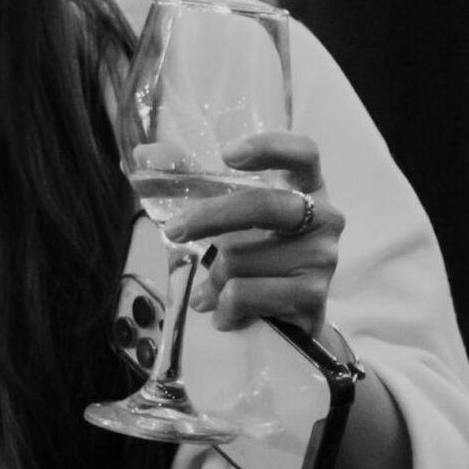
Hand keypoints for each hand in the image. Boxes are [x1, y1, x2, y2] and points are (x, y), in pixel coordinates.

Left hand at [162, 132, 343, 339]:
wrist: (286, 320)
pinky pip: (243, 293)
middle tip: (174, 232)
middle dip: (209, 218)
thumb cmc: (255, 256)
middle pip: (264, 206)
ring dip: (213, 279)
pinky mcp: (312, 295)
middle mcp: (324, 217)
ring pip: (240, 259)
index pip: (304, 153)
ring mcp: (323, 257)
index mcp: (307, 188)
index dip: (270, 148)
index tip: (227, 153)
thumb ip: (192, 181)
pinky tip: (225, 314)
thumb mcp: (229, 217)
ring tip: (215, 290)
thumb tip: (143, 154)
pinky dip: (222, 306)